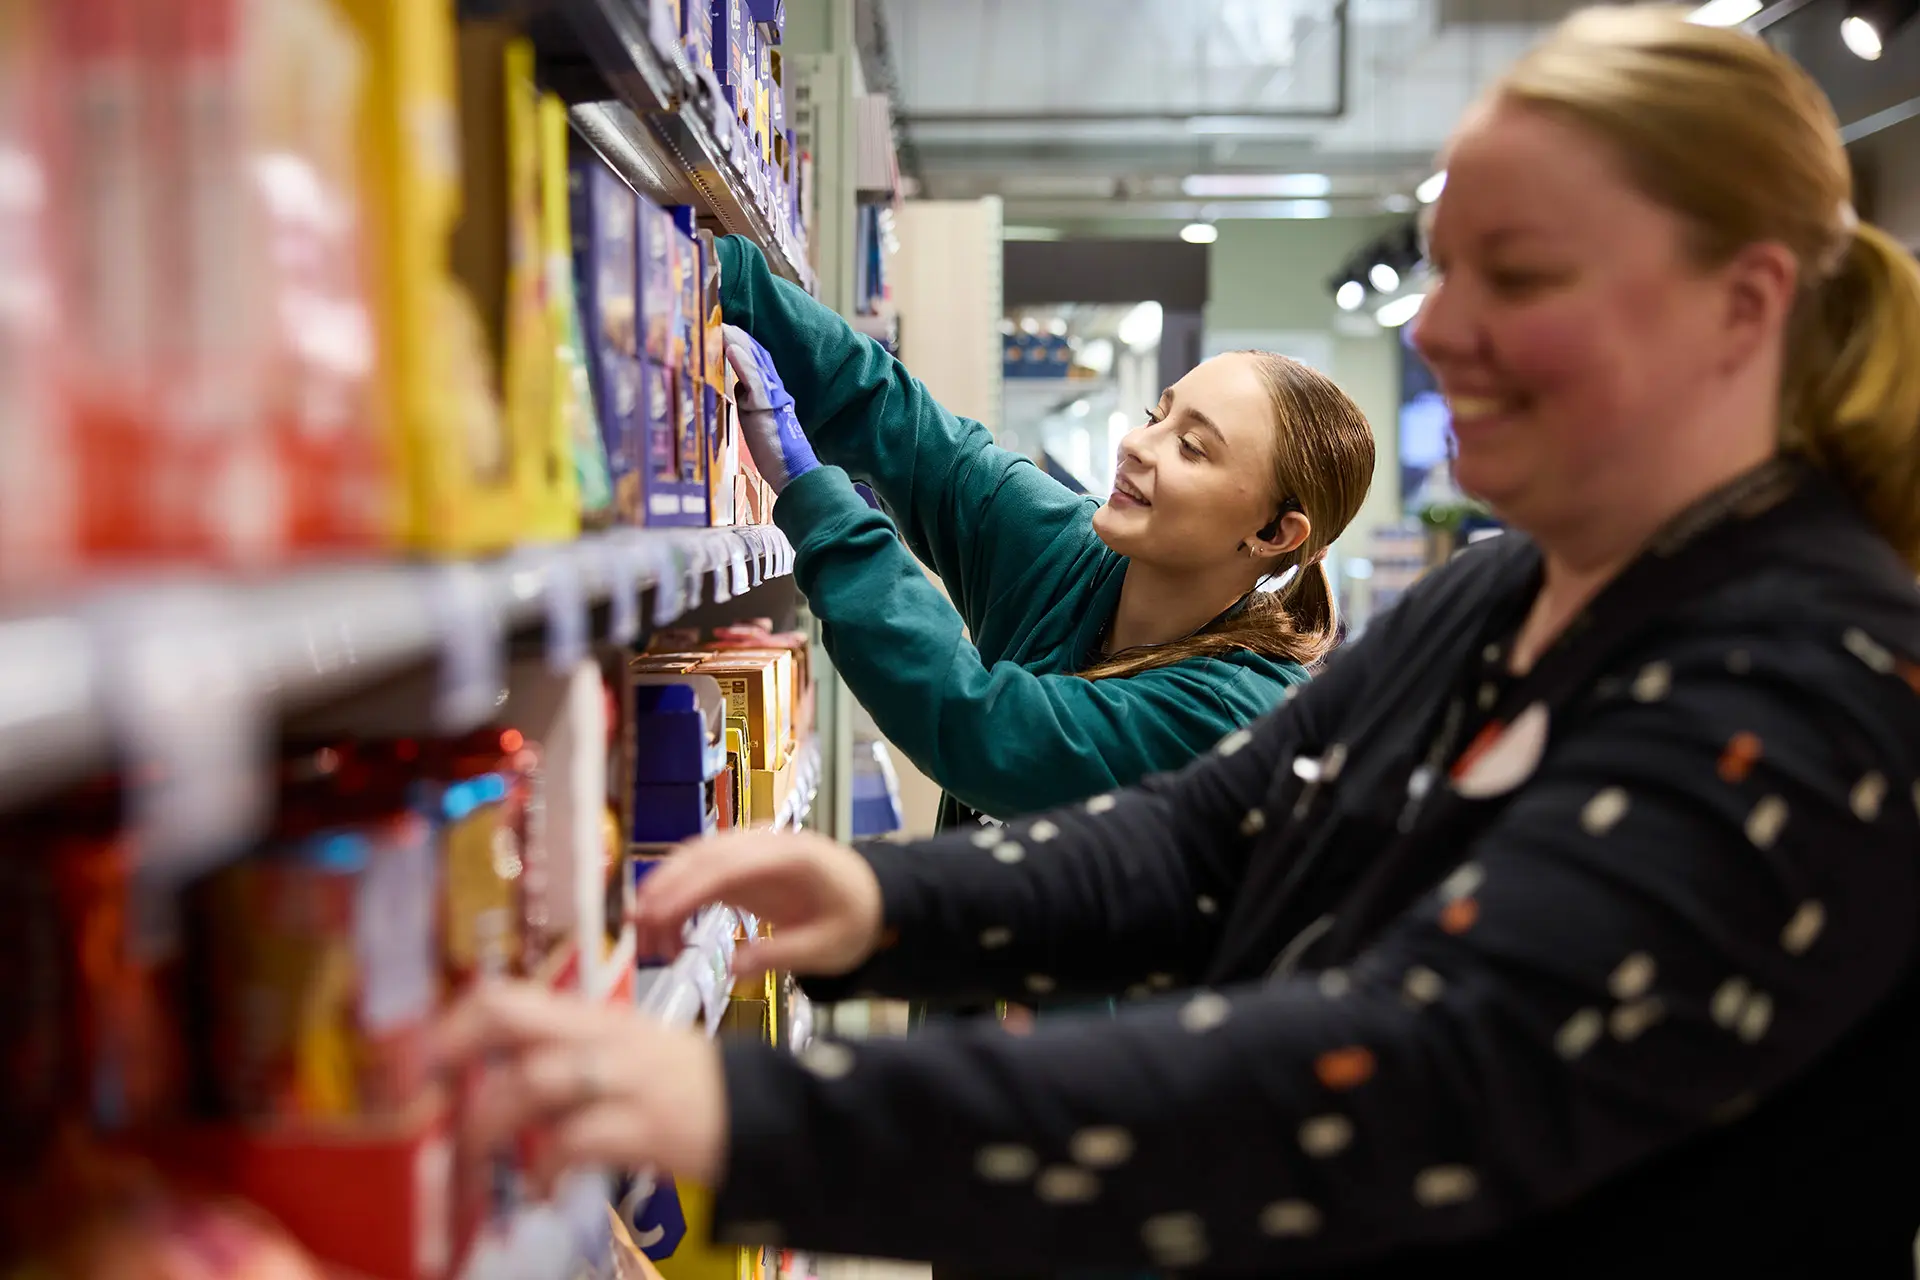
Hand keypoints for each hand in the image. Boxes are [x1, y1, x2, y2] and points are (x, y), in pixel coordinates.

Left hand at [435, 982, 728, 1191]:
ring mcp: (624, 1077)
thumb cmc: (682, 1086)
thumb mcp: (624, 1052)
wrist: (759, 1110)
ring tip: (473, 1161)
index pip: (506, 995)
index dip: (451, 1024)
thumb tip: (488, 1082)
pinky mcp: (645, 1124)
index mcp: (591, 1017)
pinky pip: (575, 1141)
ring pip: (533, 1080)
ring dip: (488, 1126)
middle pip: (510, 1016)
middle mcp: (602, 1036)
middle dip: (453, 1052)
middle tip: (425, 1099)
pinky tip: (538, 1189)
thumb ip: (563, 1057)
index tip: (417, 1064)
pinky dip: (545, 1168)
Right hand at [632, 830, 884, 978]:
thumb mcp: (829, 946)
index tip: (658, 914)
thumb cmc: (853, 918)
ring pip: (693, 862)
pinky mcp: (739, 867)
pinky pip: (698, 877)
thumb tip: (733, 970)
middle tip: (637, 930)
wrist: (869, 897)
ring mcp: (749, 851)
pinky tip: (668, 936)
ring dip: (664, 896)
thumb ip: (783, 955)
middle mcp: (765, 843)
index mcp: (792, 855)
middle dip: (664, 890)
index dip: (689, 887)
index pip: (730, 864)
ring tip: (648, 941)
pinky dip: (676, 902)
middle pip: (703, 856)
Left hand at [723, 325, 817, 493]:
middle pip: (756, 355)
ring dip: (736, 341)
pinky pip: (754, 381)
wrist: (793, 471)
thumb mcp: (756, 422)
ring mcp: (772, 396)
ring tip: (720, 326)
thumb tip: (738, 390)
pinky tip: (731, 348)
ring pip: (754, 362)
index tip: (724, 330)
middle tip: (717, 320)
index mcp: (772, 393)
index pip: (757, 362)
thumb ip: (748, 403)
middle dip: (738, 336)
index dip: (742, 344)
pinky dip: (743, 363)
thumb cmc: (775, 452)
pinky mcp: (767, 407)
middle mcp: (774, 390)